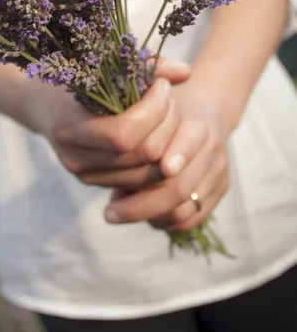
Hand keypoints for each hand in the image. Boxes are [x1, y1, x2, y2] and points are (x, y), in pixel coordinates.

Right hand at [26, 58, 190, 187]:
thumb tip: (185, 72)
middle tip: (169, 98)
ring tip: (166, 114)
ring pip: (148, 174)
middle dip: (166, 123)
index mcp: (70, 127)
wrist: (44, 105)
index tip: (161, 86)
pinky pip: (143, 182)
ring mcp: (87, 176)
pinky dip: (160, 159)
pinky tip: (160, 132)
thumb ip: (146, 64)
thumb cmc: (78, 77)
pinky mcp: (100, 184)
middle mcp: (76, 159)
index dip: (153, 111)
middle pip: (142, 155)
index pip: (123, 135)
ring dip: (169, 142)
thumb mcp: (105, 64)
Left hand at [104, 81, 230, 231]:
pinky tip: (144, 215)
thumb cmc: (158, 111)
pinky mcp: (222, 186)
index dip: (148, 176)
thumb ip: (128, 136)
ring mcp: (219, 168)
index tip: (116, 192)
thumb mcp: (140, 111)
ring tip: (120, 212)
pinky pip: (192, 218)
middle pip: (179, 188)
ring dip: (149, 215)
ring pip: (183, 210)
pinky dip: (164, 220)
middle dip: (140, 205)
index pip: (175, 156)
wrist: (199, 110)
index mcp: (195, 124)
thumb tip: (110, 171)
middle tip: (109, 212)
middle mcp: (212, 146)